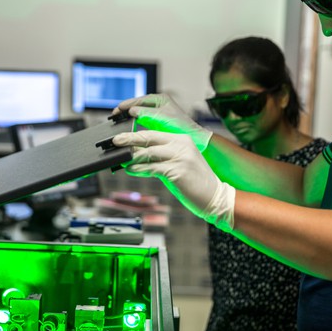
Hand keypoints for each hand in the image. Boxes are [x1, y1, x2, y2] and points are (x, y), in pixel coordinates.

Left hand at [112, 130, 234, 231]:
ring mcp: (181, 157)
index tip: (122, 136)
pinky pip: (152, 168)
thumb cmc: (195, 183)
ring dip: (131, 157)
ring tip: (119, 160)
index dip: (136, 134)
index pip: (154, 133)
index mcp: (183, 139)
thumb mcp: (179, 164)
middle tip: (114, 141)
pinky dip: (138, 169)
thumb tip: (135, 156)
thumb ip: (161, 157)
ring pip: (148, 153)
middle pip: (149, 137)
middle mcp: (182, 144)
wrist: (216, 197)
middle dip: (129, 139)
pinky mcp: (178, 171)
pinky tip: (130, 170)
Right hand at [114, 93, 212, 151]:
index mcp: (160, 98)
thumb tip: (132, 111)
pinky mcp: (155, 123)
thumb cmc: (182, 126)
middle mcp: (157, 104)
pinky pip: (141, 121)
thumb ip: (146, 113)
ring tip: (118, 121)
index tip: (117, 110)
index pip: (139, 99)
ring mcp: (156, 113)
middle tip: (114, 116)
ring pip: (137, 113)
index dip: (127, 104)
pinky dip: (133, 123)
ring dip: (128, 117)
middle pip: (136, 105)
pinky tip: (127, 128)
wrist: (194, 139)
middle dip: (125, 110)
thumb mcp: (162, 118)